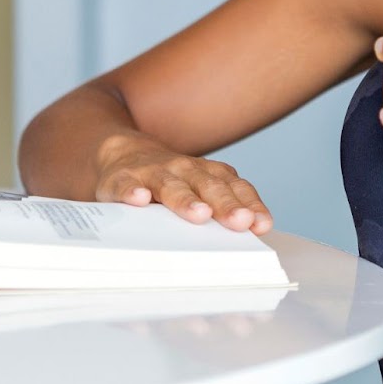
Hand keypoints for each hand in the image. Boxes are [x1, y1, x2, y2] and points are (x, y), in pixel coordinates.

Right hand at [94, 133, 273, 234]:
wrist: (124, 153)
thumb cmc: (171, 180)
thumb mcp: (200, 188)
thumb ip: (224, 207)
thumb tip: (253, 231)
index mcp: (207, 174)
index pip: (234, 187)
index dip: (249, 204)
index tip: (260, 224)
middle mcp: (184, 169)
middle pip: (208, 186)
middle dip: (225, 204)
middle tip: (239, 221)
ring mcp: (152, 173)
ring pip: (171, 186)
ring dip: (186, 199)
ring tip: (199, 214)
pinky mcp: (122, 179)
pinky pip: (127, 185)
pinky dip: (132, 192)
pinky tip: (139, 199)